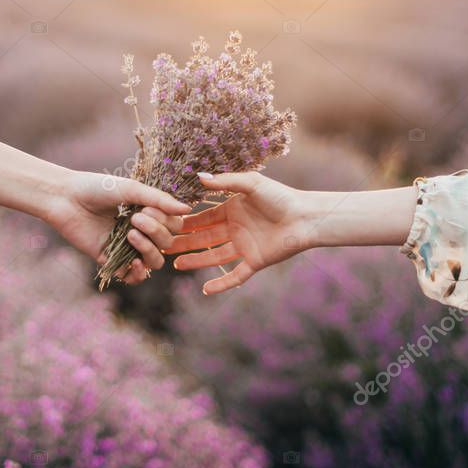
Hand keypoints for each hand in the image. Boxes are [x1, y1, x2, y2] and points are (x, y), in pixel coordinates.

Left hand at [46, 171, 188, 284]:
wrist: (65, 198)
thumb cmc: (97, 188)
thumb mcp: (132, 189)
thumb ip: (159, 200)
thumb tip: (188, 209)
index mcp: (149, 213)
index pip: (174, 225)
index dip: (167, 221)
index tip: (147, 208)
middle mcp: (141, 231)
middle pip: (167, 244)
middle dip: (156, 232)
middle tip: (135, 218)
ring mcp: (127, 247)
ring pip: (155, 262)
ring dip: (149, 251)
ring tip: (131, 235)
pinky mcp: (111, 260)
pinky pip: (133, 277)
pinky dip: (138, 273)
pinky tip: (133, 261)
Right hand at [164, 172, 310, 293]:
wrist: (307, 217)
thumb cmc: (281, 196)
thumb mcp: (251, 184)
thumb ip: (225, 182)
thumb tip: (198, 177)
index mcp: (231, 210)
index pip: (202, 218)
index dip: (184, 222)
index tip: (163, 224)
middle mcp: (234, 229)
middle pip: (203, 238)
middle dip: (183, 242)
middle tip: (161, 246)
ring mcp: (244, 247)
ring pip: (213, 256)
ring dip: (196, 261)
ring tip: (176, 264)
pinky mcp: (255, 262)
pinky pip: (235, 276)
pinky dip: (222, 283)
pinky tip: (206, 290)